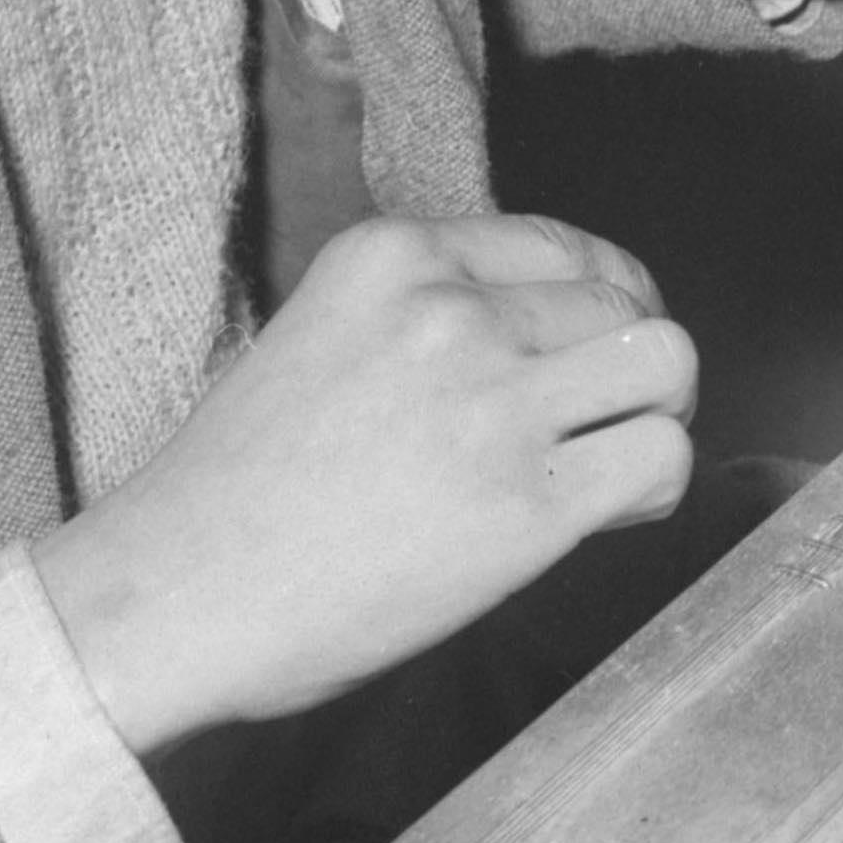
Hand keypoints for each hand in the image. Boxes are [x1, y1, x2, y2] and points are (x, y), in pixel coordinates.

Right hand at [32, 214, 695, 755]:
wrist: (177, 597)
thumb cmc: (238, 495)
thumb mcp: (322, 341)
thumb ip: (424, 322)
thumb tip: (541, 343)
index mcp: (392, 256)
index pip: (561, 245)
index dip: (600, 301)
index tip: (591, 350)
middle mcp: (450, 311)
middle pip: (622, 303)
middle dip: (627, 367)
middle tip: (599, 425)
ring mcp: (493, 401)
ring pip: (665, 361)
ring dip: (657, 413)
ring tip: (610, 462)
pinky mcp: (527, 502)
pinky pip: (661, 458)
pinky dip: (654, 489)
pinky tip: (604, 517)